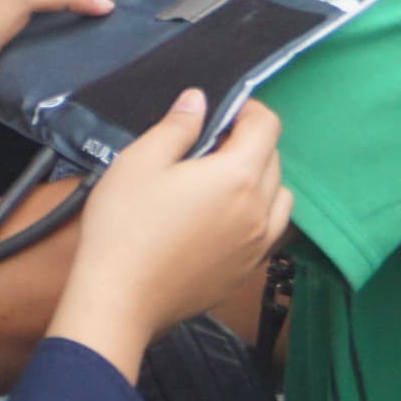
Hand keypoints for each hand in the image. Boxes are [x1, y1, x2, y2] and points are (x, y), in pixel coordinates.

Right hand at [49, 94, 290, 377]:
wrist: (120, 299)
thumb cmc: (125, 226)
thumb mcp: (140, 161)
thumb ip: (177, 126)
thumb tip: (199, 100)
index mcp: (238, 177)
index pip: (268, 127)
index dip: (248, 109)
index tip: (222, 111)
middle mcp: (260, 211)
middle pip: (275, 160)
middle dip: (249, 143)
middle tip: (209, 145)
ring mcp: (257, 247)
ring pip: (280, 199)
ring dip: (261, 180)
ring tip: (222, 182)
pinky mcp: (246, 273)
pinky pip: (269, 233)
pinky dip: (258, 216)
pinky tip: (221, 219)